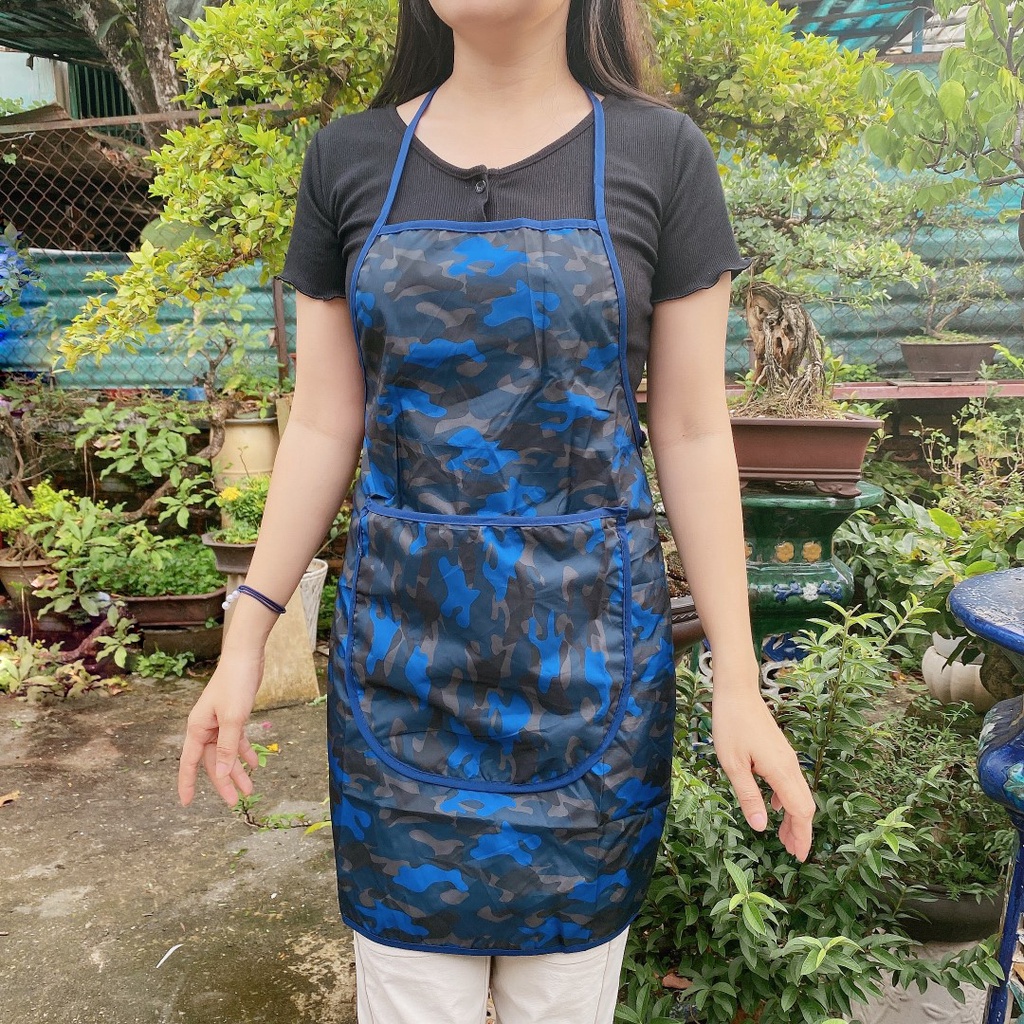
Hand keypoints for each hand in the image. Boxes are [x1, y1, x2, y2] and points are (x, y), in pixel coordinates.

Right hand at [178, 648, 264, 807]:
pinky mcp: (233, 717)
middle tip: (235, 802)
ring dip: (237, 770)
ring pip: (227, 753)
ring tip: (249, 788)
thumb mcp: (233, 719)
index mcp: (197, 728)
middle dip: (224, 781)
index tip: (186, 803)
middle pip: (213, 762)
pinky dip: (245, 752)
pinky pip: (237, 741)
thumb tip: (223, 774)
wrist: (245, 657)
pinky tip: (255, 764)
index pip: (189, 762)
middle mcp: (205, 727)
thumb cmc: (235, 684)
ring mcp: (219, 722)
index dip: (187, 783)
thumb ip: (228, 747)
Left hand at [711, 686, 815, 860]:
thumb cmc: (731, 725)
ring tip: (782, 836)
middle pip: (804, 805)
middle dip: (800, 831)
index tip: (800, 857)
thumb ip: (748, 796)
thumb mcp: (733, 765)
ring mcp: (786, 757)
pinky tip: (773, 806)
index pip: (800, 811)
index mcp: (781, 771)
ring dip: (793, 817)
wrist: (737, 692)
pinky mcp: (780, 752)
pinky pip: (790, 782)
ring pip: (798, 794)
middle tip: (792, 853)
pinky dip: (786, 800)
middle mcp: (790, 765)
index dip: (802, 836)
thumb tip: (762, 827)